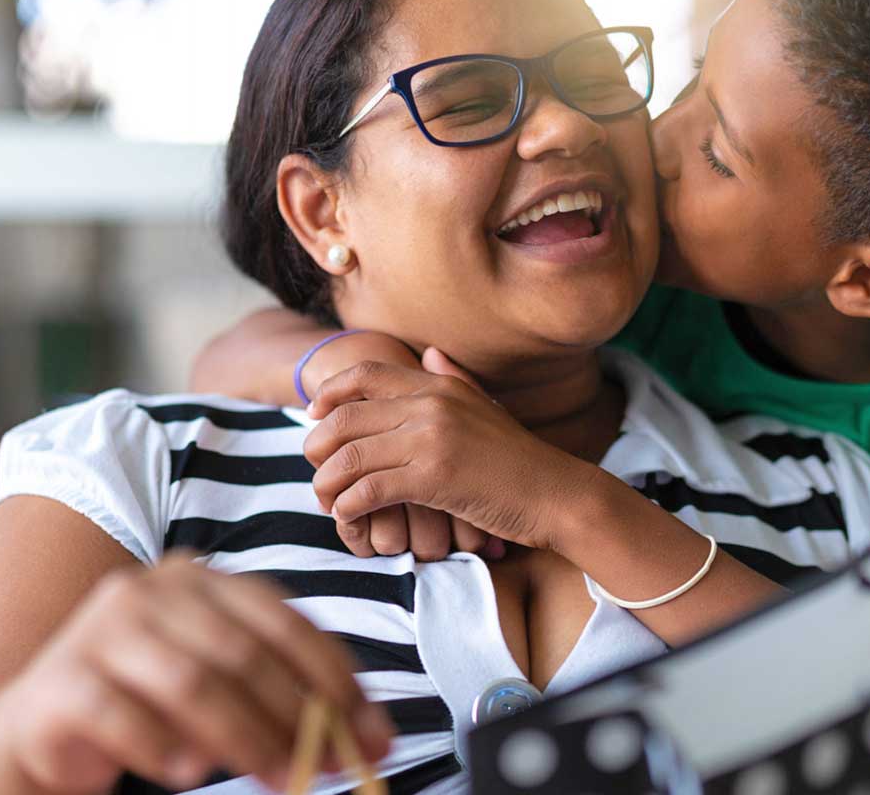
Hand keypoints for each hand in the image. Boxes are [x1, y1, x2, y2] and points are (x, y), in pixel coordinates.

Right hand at [0, 553, 393, 793]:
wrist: (37, 729)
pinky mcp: (60, 682)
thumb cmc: (144, 704)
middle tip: (329, 769)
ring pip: (192, 683)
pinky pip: (123, 716)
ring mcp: (99, 631)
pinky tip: (190, 773)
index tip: (373, 735)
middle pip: (243, 654)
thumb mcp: (219, 686)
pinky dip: (164, 749)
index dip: (335, 679)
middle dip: (298, 717)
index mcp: (196, 578)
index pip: (283, 621)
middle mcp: (147, 590)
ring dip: (247, 739)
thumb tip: (367, 737)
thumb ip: (282, 693)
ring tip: (279, 780)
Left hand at [304, 340, 497, 561]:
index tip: (313, 415)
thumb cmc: (519, 459)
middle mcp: (431, 405)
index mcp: (440, 385)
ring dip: (327, 482)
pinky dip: (349, 507)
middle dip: (317, 445)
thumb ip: (453, 378)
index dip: (330, 392)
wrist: (556, 495)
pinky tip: (349, 517)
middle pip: (346, 416)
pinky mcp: (433, 478)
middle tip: (315, 468)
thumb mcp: (485, 407)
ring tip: (327, 500)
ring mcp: (431, 440)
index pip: (366, 373)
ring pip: (349, 455)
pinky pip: (368, 490)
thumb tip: (429, 352)